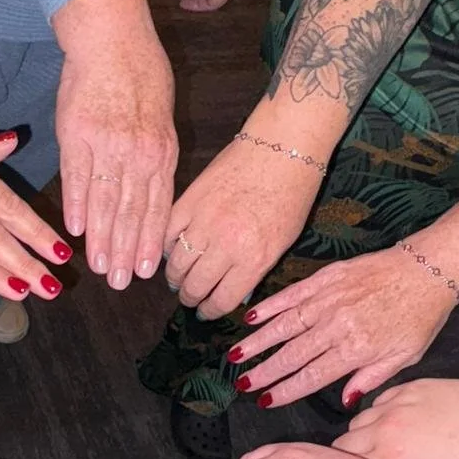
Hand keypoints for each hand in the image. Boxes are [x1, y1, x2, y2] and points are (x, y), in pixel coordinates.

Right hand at [52, 0, 178, 288]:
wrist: (113, 38)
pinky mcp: (78, 133)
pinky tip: (76, 231)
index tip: (147, 271)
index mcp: (162, 151)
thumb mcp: (159, 120)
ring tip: (100, 267)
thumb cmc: (138, 76)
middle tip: (121, 284)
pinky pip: (78, 176)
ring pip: (108, 201)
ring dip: (104, 239)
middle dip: (128, 252)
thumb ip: (155, 159)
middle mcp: (139, 152)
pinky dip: (79, 205)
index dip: (151, 242)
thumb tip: (151, 198)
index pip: (158, 207)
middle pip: (134, 212)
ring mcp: (108, 143)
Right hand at [164, 137, 317, 320]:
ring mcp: (204, 221)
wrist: (282, 147)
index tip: (206, 311)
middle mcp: (226, 245)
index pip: (221, 300)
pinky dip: (166, 246)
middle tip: (189, 296)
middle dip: (190, 297)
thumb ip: (255, 270)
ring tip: (178, 278)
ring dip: (175, 277)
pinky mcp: (189, 200)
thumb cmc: (291, 194)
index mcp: (254, 258)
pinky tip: (172, 250)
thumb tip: (234, 292)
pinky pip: (167, 234)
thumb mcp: (282, 242)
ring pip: (176, 264)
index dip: (210, 311)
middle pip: (195, 286)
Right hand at [227, 244, 458, 407]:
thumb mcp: (405, 356)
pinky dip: (269, 306)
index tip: (265, 401)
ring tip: (235, 356)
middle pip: (292, 354)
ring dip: (257, 342)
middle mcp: (338, 326)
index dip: (285, 390)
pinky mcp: (327, 277)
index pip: (312, 376)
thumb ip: (371, 379)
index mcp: (357, 349)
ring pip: (284, 326)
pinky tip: (250, 318)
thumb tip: (344, 401)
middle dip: (264, 372)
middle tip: (242, 384)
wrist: (429, 268)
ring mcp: (330, 300)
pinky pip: (292, 294)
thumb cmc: (421, 314)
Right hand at [336, 378, 458, 458]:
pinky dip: (382, 414)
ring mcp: (398, 407)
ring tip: (384, 445)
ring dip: (364, 434)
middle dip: (348, 457)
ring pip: (359, 421)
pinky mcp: (412, 387)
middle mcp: (386, 434)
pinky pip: (380, 402)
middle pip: (343, 445)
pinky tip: (400, 424)